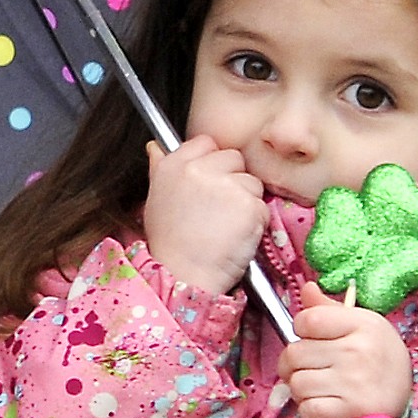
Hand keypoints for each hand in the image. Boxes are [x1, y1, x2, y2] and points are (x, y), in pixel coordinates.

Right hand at [143, 136, 267, 294]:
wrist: (183, 275)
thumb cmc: (169, 244)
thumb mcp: (156, 200)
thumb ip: (160, 168)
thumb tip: (155, 146)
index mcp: (174, 164)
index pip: (207, 142)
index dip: (213, 163)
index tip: (208, 185)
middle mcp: (198, 168)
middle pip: (234, 159)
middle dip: (233, 182)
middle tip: (217, 212)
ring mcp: (225, 185)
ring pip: (252, 183)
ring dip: (246, 204)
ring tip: (225, 228)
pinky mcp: (248, 204)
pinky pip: (262, 207)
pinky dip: (255, 224)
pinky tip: (235, 238)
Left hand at [278, 282, 412, 417]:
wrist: (409, 397)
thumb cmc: (378, 356)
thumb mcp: (360, 324)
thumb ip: (328, 309)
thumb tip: (306, 288)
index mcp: (362, 323)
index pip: (306, 320)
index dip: (301, 330)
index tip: (312, 339)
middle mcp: (358, 350)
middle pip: (294, 354)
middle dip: (295, 364)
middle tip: (311, 368)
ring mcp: (354, 382)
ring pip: (297, 384)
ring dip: (302, 390)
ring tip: (321, 388)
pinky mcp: (352, 411)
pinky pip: (307, 410)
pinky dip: (311, 412)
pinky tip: (326, 405)